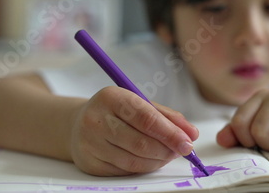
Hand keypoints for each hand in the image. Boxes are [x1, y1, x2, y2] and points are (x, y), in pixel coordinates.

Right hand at [69, 86, 198, 175]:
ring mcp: (90, 143)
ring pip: (134, 160)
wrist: (77, 124)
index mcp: (111, 97)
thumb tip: (191, 133)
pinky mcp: (90, 163)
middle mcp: (96, 120)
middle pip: (141, 143)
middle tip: (182, 150)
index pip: (146, 118)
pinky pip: (125, 170)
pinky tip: (150, 159)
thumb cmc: (115, 112)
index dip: (170, 133)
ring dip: (158, 160)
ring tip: (168, 154)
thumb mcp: (138, 103)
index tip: (188, 142)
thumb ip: (166, 116)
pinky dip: (144, 167)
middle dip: (167, 149)